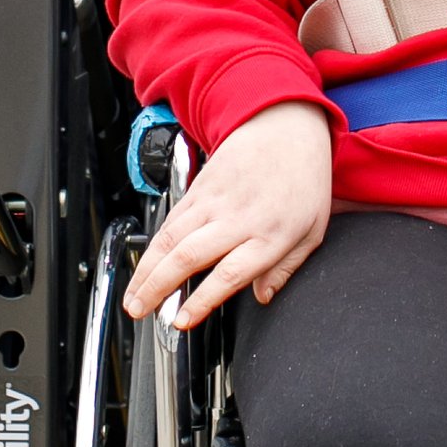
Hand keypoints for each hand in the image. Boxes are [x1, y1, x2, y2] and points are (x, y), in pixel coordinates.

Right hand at [124, 103, 333, 330]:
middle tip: (140, 312)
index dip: (201, 301)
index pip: (229, 274)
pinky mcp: (199, 188)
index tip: (181, 320)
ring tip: (133, 298)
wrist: (285, 125)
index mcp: (270, 233)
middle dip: (158, 288)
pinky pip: (171, 221)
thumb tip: (264, 297)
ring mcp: (214, 201)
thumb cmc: (303, 179)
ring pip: (171, 239)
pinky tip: (144, 266)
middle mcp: (238, 218)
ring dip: (146, 271)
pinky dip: (153, 246)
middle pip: (189, 256)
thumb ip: (287, 267)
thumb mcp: (312, 229)